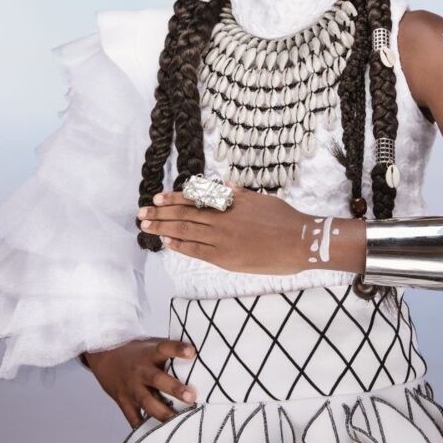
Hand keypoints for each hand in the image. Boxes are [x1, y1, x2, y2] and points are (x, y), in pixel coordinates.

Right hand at [84, 337, 197, 427]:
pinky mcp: (124, 402)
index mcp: (149, 353)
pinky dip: (144, 427)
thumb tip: (202, 357)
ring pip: (147, 402)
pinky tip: (159, 436)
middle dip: (174, 388)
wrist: (104, 356)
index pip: (164, 348)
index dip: (178, 349)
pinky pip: (134, 418)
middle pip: (156, 379)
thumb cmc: (137, 352)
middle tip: (191, 396)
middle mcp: (140, 370)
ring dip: (163, 412)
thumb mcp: (151, 345)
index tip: (192, 352)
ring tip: (179, 420)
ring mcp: (131, 388)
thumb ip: (171, 353)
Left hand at [137, 184, 308, 274]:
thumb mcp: (261, 200)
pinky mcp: (226, 258)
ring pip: (186, 231)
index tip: (157, 197)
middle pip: (185, 214)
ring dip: (164, 228)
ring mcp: (223, 239)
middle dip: (161, 213)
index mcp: (231, 202)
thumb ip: (240, 194)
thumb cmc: (285, 219)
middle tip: (142, 213)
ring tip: (146, 226)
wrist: (300, 242)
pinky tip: (167, 242)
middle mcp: (223, 219)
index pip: (195, 199)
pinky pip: (197, 251)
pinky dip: (181, 246)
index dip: (174, 199)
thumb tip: (223, 184)